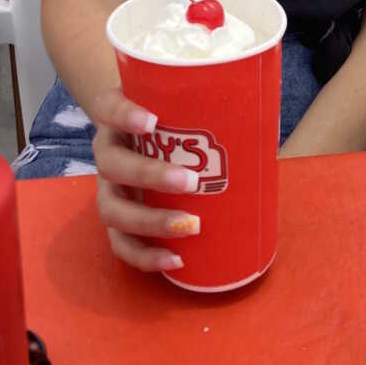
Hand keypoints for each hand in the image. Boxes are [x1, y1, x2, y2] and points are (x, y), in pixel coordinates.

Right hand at [89, 88, 200, 271]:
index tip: (152, 121)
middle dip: (149, 175)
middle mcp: (107, 151)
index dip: (124, 115)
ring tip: (189, 225)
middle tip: (190, 182)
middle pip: (112, 164)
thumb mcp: (174, 104)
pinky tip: (176, 259)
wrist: (139, 134)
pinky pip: (121, 243)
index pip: (109, 108)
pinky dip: (145, 256)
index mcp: (115, 117)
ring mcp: (108, 188)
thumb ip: (202, 106)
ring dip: (150, 221)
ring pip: (112, 209)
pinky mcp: (116, 219)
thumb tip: (258, 118)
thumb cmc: (167, 117)